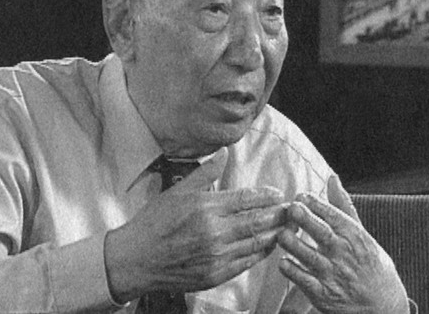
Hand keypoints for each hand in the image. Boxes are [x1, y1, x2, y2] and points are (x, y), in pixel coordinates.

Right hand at [104, 158, 288, 302]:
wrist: (135, 260)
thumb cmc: (154, 223)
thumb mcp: (178, 191)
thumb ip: (205, 173)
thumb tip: (224, 152)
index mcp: (206, 208)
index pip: (246, 199)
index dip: (267, 197)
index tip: (278, 194)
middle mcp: (214, 232)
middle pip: (257, 221)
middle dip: (278, 214)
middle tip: (292, 209)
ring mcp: (216, 256)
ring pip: (255, 243)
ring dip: (275, 233)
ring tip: (288, 227)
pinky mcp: (215, 275)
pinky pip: (246, 263)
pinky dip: (261, 253)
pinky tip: (268, 246)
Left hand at [278, 176, 408, 313]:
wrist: (382, 303)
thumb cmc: (368, 262)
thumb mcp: (361, 232)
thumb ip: (343, 205)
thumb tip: (331, 178)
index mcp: (353, 235)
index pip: (334, 216)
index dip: (317, 205)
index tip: (301, 195)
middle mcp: (344, 254)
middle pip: (322, 234)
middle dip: (306, 220)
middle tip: (291, 208)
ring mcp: (333, 275)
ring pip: (310, 258)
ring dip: (295, 245)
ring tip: (282, 235)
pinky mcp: (324, 295)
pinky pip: (305, 282)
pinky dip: (294, 272)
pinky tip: (283, 262)